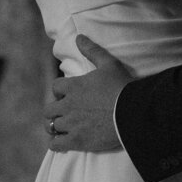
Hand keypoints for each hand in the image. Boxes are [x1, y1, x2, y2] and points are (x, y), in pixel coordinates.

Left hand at [47, 36, 130, 152]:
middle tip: (64, 114)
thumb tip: (79, 37)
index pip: (55, 88)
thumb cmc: (122, 87)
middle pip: (49, 109)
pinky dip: (56, 144)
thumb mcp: (109, 64)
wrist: (133, 112)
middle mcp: (68, 105)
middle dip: (55, 111)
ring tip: (63, 129)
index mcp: (73, 87)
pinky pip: (56, 144)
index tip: (66, 96)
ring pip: (51, 126)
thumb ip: (92, 50)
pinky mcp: (77, 141)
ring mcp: (71, 124)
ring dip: (56, 127)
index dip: (60, 92)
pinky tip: (61, 143)